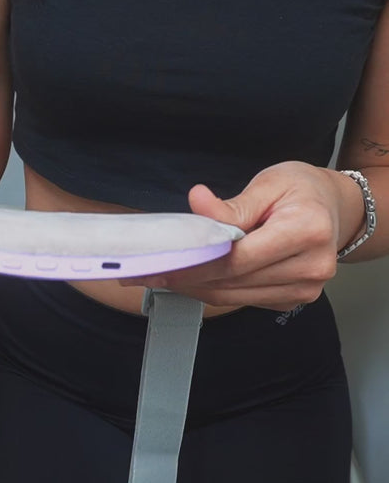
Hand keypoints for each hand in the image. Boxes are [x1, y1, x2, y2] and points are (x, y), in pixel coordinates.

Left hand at [120, 161, 353, 310]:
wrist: (335, 209)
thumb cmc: (301, 189)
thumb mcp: (269, 183)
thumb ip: (232, 205)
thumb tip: (196, 202)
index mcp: (306, 231)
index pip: (237, 259)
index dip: (195, 263)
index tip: (160, 262)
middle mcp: (310, 268)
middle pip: (231, 282)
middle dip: (185, 278)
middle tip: (146, 272)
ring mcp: (303, 289)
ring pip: (232, 296)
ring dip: (194, 288)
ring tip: (160, 277)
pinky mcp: (292, 299)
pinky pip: (242, 299)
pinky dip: (213, 290)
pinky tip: (190, 279)